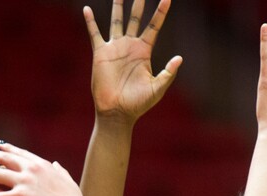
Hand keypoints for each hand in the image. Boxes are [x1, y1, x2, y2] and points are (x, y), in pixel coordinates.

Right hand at [85, 0, 181, 123]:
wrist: (117, 112)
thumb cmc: (138, 104)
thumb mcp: (157, 89)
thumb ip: (168, 73)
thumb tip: (179, 58)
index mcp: (144, 52)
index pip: (154, 27)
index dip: (160, 12)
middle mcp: (130, 46)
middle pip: (135, 18)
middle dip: (139, 3)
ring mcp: (115, 48)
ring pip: (117, 21)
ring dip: (118, 6)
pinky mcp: (101, 53)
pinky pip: (95, 34)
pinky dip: (90, 22)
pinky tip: (87, 9)